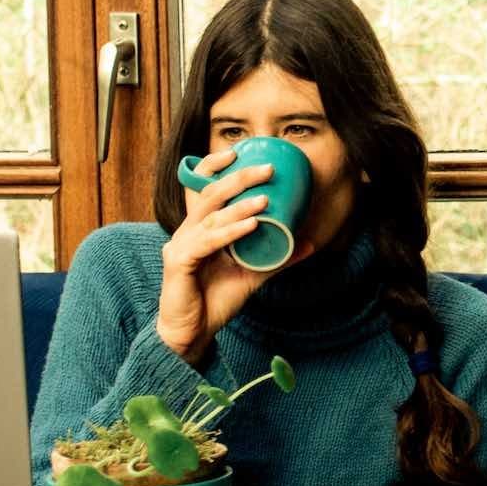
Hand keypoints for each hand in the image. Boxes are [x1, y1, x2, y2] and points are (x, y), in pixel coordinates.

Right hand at [156, 148, 311, 364]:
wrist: (193, 333)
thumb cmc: (216, 300)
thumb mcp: (253, 275)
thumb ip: (277, 257)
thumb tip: (308, 242)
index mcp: (200, 229)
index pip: (204, 189)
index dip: (216, 167)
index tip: (239, 153)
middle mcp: (187, 231)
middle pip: (210, 194)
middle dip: (239, 178)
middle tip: (267, 169)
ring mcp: (181, 245)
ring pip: (211, 216)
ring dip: (240, 206)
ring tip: (266, 200)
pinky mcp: (178, 262)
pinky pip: (207, 242)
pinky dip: (230, 232)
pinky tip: (251, 226)